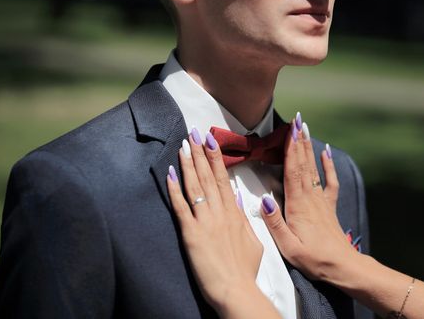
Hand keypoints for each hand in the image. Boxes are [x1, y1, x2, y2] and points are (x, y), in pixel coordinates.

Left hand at [166, 129, 279, 317]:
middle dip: (201, 153)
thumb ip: (244, 219)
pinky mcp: (191, 234)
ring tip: (184, 145)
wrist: (237, 291)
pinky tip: (170, 173)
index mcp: (234, 214)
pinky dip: (175, 189)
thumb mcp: (253, 241)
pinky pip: (181, 207)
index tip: (210, 141)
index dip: (215, 158)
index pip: (223, 179)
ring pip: (195, 186)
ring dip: (189, 164)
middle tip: (194, 133)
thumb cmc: (245, 269)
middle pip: (208, 177)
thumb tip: (237, 200)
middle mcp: (220, 213)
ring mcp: (205, 222)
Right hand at [261, 119, 361, 285]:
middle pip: (303, 164)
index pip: (292, 171)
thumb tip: (264, 200)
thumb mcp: (287, 246)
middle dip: (299, 141)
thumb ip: (274, 223)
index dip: (290, 150)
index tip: (289, 130)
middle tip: (297, 120)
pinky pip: (330, 181)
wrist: (342, 266)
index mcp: (297, 205)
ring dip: (309, 148)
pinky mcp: (329, 206)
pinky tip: (326, 152)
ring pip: (313, 168)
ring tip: (306, 129)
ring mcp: (321, 200)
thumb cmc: (312, 258)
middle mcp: (310, 197)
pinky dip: (328, 165)